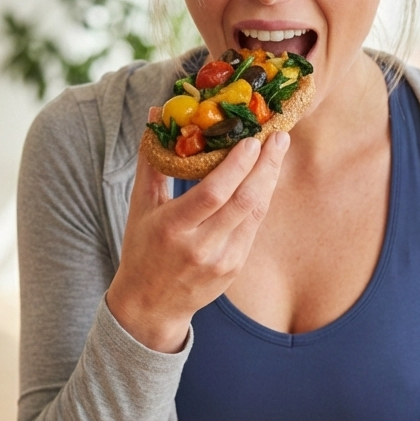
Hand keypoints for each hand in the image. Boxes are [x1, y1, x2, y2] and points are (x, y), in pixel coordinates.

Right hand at [106, 132, 289, 352]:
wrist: (151, 305)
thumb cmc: (142, 249)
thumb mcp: (140, 206)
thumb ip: (152, 161)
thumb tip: (158, 116)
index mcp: (173, 228)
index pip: (213, 193)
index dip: (237, 165)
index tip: (252, 139)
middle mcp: (200, 247)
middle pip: (243, 201)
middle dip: (266, 166)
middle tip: (279, 137)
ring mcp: (222, 260)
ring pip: (255, 213)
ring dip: (269, 179)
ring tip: (278, 150)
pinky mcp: (235, 267)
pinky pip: (253, 226)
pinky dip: (261, 199)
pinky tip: (266, 178)